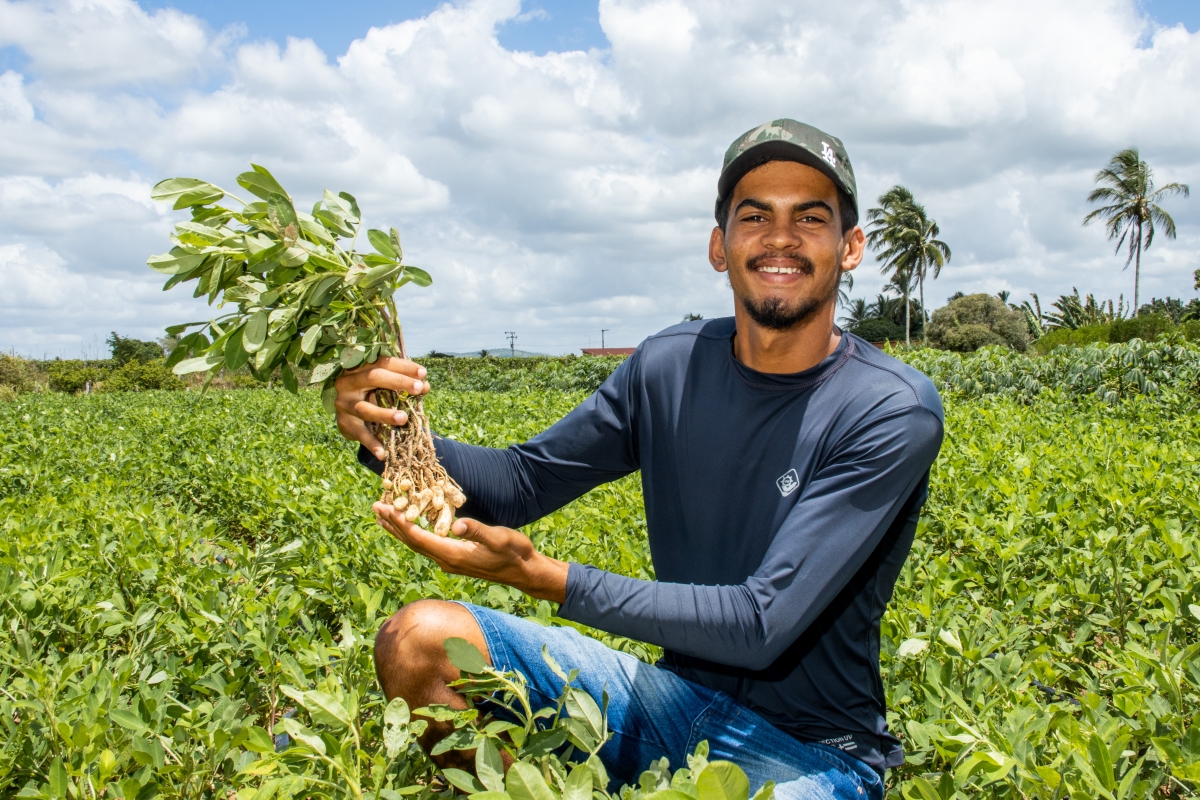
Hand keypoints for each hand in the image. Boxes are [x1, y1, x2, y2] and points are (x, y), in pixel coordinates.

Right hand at [335, 357, 429, 459]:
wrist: (351, 416)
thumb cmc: (373, 394)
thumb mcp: (387, 386)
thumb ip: (404, 384)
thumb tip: (425, 386)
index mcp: (360, 368)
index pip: (382, 362)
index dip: (403, 366)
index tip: (423, 373)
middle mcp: (348, 382)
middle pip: (373, 377)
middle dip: (398, 382)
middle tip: (419, 388)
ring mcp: (344, 404)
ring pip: (365, 408)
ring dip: (384, 414)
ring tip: (403, 419)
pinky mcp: (344, 423)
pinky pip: (360, 434)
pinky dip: (372, 444)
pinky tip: (383, 453)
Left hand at [373, 503, 568, 603]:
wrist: (524, 571)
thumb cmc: (514, 553)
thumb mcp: (498, 538)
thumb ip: (477, 531)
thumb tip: (455, 525)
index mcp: (453, 555)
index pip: (418, 538)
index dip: (399, 523)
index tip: (383, 508)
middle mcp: (446, 561)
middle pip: (412, 542)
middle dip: (393, 525)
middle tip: (375, 508)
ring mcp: (449, 561)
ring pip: (417, 545)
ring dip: (400, 531)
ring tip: (384, 517)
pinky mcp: (454, 559)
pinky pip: (427, 545)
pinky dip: (413, 534)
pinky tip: (411, 526)